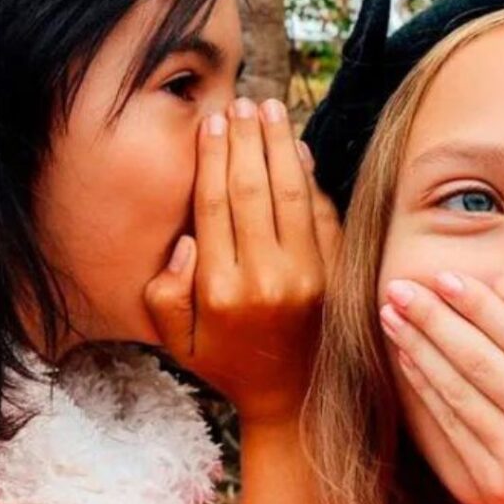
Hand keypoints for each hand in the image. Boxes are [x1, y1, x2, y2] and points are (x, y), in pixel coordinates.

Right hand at [145, 98, 339, 424]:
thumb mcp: (177, 342)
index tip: (212, 123)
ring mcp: (310, 276)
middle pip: (253, 189)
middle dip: (245, 139)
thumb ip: (166, 294)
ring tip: (269, 109)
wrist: (294, 401)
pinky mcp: (337, 275)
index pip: (215, 205)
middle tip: (240, 103)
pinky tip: (299, 150)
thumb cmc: (228, 364)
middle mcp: (267, 278)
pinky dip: (311, 177)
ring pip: (292, 192)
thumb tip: (186, 240)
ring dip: (280, 145)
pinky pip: (323, 214)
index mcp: (222, 291)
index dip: (213, 157)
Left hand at [380, 273, 503, 503]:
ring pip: (459, 392)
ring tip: (392, 315)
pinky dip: (427, 390)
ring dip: (419, 348)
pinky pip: (452, 428)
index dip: (481, 307)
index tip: (446, 278)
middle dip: (435, 319)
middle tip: (399, 287)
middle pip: (483, 362)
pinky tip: (409, 360)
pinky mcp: (493, 487)